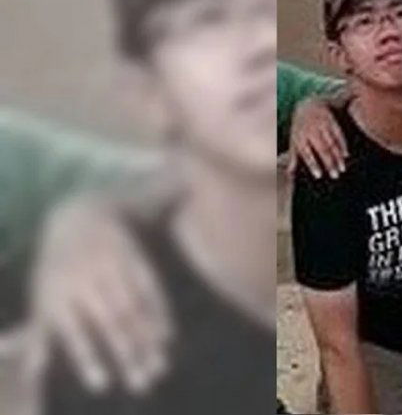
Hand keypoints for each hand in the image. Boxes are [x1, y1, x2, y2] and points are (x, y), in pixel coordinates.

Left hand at [31, 199, 172, 394]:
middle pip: (109, 323)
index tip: (103, 386)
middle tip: (143, 383)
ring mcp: (111, 267)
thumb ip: (39, 335)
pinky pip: (150, 289)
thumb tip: (33, 372)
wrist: (78, 215)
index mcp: (57, 294)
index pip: (73, 331)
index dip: (87, 358)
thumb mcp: (42, 295)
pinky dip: (160, 313)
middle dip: (127, 354)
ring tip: (160, 365)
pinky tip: (167, 336)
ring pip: (133, 308)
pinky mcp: (133, 257)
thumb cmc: (57, 266)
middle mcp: (85, 280)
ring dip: (148, 339)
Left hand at [287, 100, 346, 179]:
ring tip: (342, 169)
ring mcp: (322, 124)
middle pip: (322, 149)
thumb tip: (289, 172)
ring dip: (338, 157)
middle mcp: (311, 130)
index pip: (307, 153)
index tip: (319, 176)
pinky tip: (346, 156)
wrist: (307, 104)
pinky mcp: (331, 120)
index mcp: (300, 136)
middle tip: (335, 176)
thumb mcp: (293, 139)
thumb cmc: (299, 127)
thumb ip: (293, 155)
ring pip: (331, 143)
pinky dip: (343, 145)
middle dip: (329, 163)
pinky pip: (338, 134)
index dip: (313, 164)